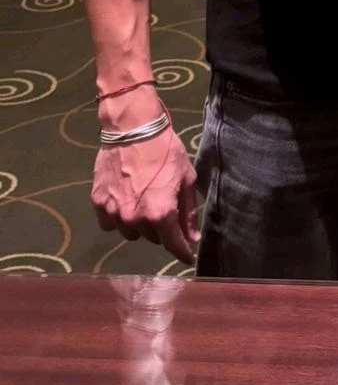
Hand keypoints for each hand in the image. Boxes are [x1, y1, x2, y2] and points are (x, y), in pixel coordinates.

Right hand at [92, 88, 199, 265]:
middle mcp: (136, 218)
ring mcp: (115, 212)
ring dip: (139, 224)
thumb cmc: (165, 150)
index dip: (182, 252)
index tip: (187, 257)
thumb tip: (191, 238)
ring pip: (131, 232)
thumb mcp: (186, 178)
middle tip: (164, 206)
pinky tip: (124, 200)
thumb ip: (188, 211)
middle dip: (161, 228)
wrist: (132, 127)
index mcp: (161, 213)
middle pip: (153, 237)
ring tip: (142, 201)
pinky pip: (110, 223)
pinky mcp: (98, 203)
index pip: (173, 244)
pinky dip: (118, 217)